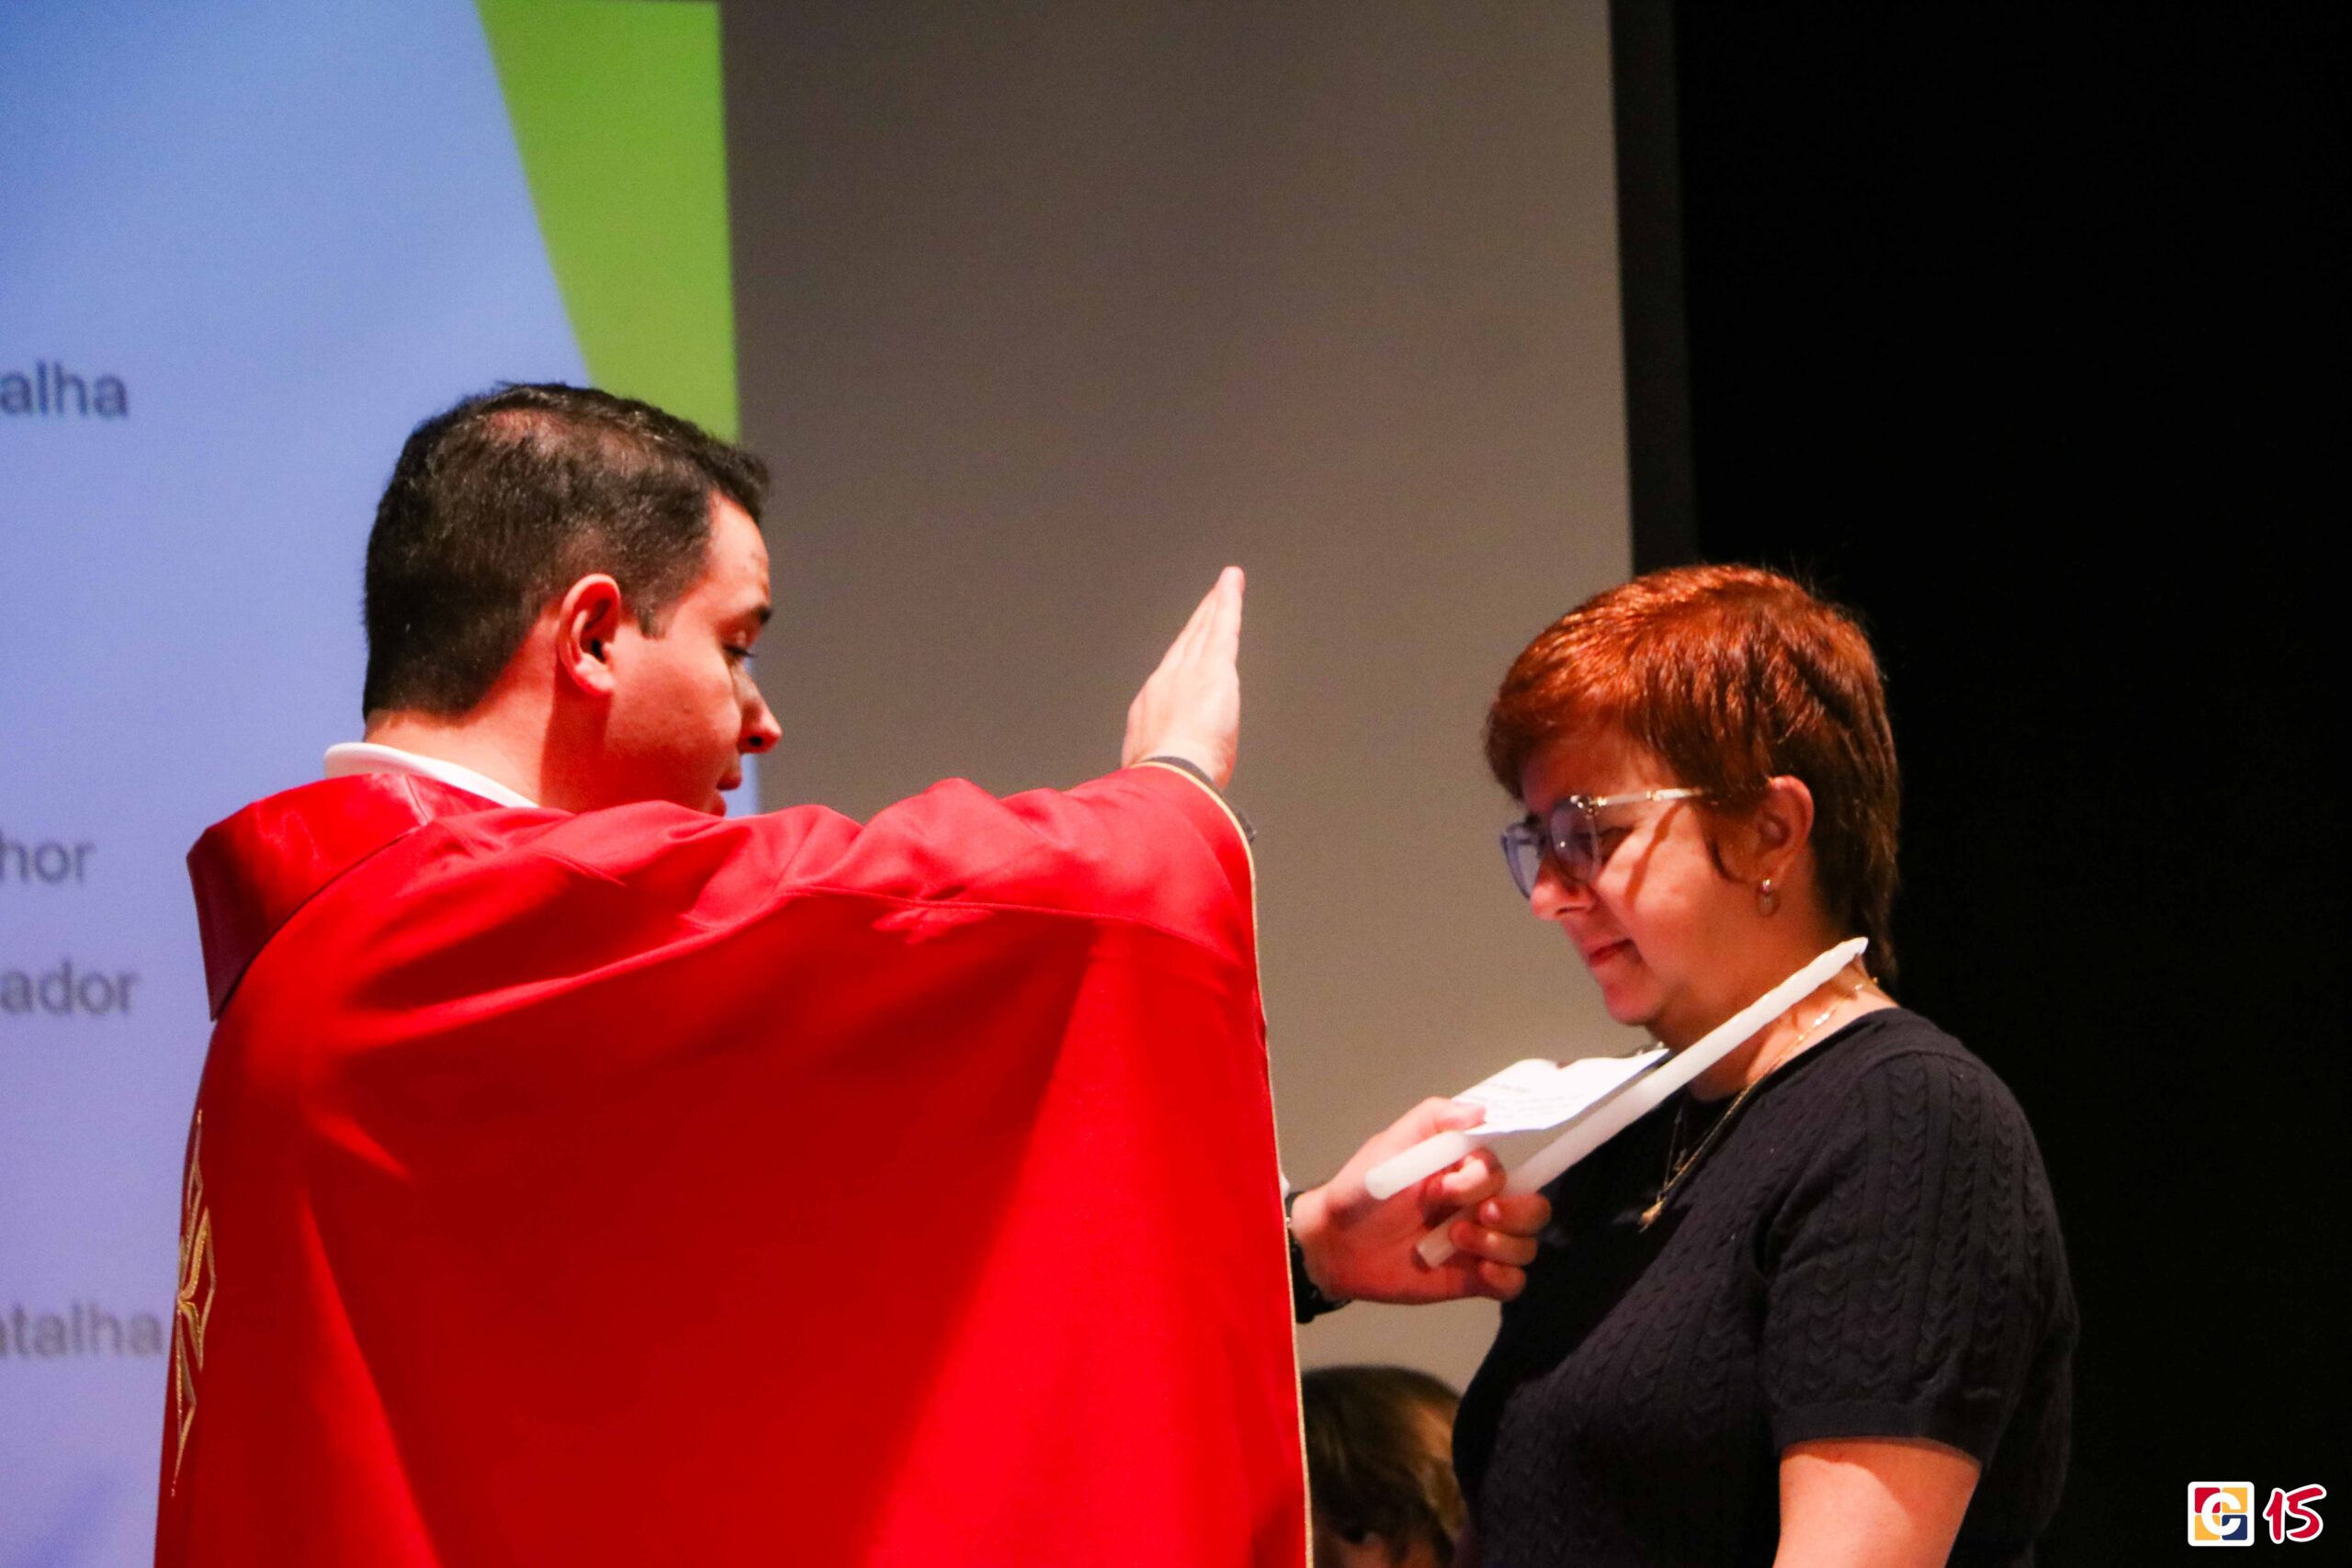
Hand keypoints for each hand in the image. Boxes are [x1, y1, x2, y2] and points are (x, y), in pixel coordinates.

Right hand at [1122, 567, 1241, 788]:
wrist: (1168, 780)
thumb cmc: (1163, 789)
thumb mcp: (1155, 781)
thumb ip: (1166, 776)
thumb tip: (1170, 799)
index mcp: (1150, 712)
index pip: (1170, 678)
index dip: (1180, 658)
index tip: (1187, 647)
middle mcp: (1165, 684)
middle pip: (1185, 645)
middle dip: (1197, 623)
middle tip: (1208, 602)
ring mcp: (1189, 673)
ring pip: (1205, 631)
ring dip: (1215, 605)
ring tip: (1225, 585)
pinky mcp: (1214, 669)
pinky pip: (1223, 627)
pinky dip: (1227, 603)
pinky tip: (1233, 582)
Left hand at [1288, 1099, 1550, 1305]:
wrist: (1335, 1242)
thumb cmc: (1364, 1188)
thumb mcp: (1395, 1141)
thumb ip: (1438, 1117)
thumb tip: (1483, 1111)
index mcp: (1467, 1171)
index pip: (1509, 1169)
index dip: (1487, 1179)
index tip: (1451, 1185)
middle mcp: (1481, 1205)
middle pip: (1534, 1209)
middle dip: (1513, 1213)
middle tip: (1476, 1216)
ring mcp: (1479, 1244)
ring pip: (1527, 1246)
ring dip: (1501, 1244)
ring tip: (1456, 1241)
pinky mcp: (1471, 1279)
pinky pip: (1512, 1284)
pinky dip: (1504, 1278)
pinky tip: (1478, 1271)